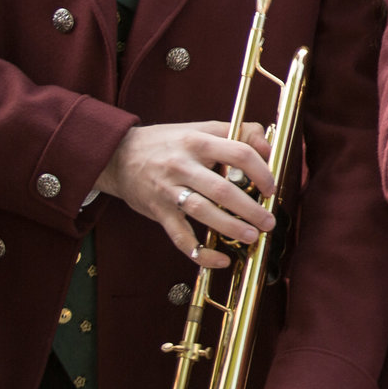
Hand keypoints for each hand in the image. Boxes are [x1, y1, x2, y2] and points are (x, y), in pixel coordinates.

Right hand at [94, 121, 277, 269]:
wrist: (117, 155)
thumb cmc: (167, 143)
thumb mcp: (200, 128)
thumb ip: (236, 132)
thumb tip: (266, 146)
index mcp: (198, 142)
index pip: (238, 154)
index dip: (261, 171)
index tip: (270, 188)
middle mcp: (182, 165)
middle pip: (222, 188)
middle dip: (250, 208)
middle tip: (268, 221)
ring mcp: (168, 190)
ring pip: (202, 212)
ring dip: (231, 227)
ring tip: (251, 237)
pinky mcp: (157, 211)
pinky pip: (180, 236)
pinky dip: (200, 252)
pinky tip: (220, 260)